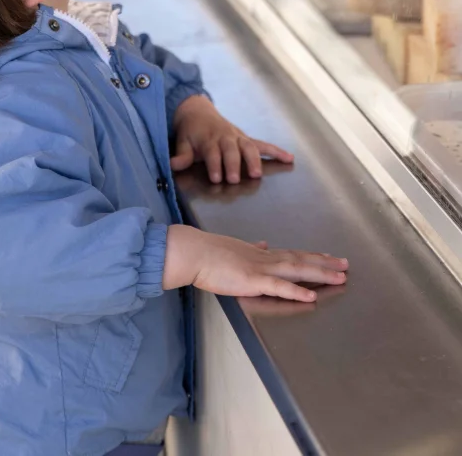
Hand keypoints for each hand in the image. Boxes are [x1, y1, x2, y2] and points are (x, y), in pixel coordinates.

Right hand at [163, 226, 347, 302]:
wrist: (194, 252)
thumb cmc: (208, 252)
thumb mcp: (234, 247)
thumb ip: (250, 248)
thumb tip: (262, 244)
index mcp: (260, 253)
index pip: (291, 253)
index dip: (312, 255)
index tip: (328, 256)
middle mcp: (265, 258)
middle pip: (301, 259)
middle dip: (325, 263)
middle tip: (346, 265)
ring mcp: (261, 268)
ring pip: (297, 270)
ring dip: (320, 273)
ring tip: (340, 277)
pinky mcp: (253, 280)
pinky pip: (279, 287)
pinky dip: (297, 291)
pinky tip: (312, 296)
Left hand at [171, 95, 292, 182]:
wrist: (197, 110)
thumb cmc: (190, 131)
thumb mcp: (182, 141)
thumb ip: (181, 155)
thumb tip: (172, 165)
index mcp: (208, 138)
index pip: (213, 153)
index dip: (215, 165)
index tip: (217, 178)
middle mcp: (225, 137)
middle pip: (232, 150)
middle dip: (234, 164)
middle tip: (236, 179)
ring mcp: (238, 137)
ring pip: (248, 147)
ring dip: (254, 160)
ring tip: (257, 174)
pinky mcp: (246, 138)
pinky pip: (263, 144)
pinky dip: (276, 151)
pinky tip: (289, 158)